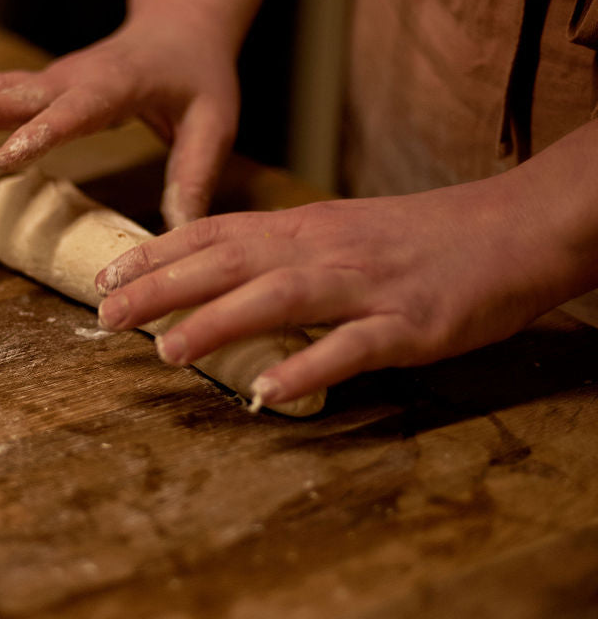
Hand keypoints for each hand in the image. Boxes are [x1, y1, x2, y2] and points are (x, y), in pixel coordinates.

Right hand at [0, 19, 240, 226]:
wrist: (179, 28)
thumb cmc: (198, 76)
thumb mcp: (213, 123)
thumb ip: (195, 174)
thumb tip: (180, 230)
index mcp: (117, 86)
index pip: (74, 112)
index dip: (39, 134)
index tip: (3, 157)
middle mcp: (74, 78)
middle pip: (18, 93)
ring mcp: (52, 80)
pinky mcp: (40, 87)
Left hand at [94, 173, 569, 405]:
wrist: (513, 228)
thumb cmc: (421, 238)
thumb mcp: (342, 232)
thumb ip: (283, 254)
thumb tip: (218, 281)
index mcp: (306, 228)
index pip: (217, 233)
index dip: (158, 256)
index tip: (106, 277)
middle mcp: (325, 250)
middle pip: (231, 263)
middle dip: (163, 288)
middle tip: (105, 317)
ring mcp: (366, 287)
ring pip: (280, 298)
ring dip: (218, 323)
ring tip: (166, 352)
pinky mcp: (409, 325)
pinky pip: (352, 347)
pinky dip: (307, 367)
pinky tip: (268, 391)